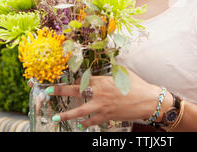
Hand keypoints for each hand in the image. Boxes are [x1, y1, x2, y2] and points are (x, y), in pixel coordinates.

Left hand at [45, 69, 162, 127]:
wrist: (148, 101)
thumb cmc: (138, 85)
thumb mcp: (123, 74)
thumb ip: (110, 74)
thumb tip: (104, 71)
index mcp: (102, 81)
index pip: (81, 80)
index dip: (71, 82)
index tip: (63, 83)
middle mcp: (99, 94)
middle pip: (75, 93)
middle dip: (60, 92)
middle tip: (48, 93)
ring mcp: (102, 107)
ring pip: (80, 112)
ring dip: (67, 115)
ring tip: (56, 118)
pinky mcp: (107, 117)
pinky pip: (92, 121)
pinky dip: (85, 123)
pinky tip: (80, 125)